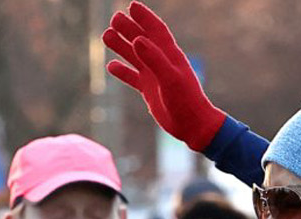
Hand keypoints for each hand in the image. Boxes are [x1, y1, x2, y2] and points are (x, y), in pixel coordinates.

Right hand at [102, 1, 225, 149]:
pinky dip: (122, 71)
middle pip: (143, 39)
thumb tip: (137, 39)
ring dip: (121, 46)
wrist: (193, 126)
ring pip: (135, 56)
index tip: (131, 6)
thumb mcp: (170, 79)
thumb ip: (154, 59)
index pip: (156, 30)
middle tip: (115, 18)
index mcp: (171, 55)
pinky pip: (133, 77)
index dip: (145, 17)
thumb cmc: (186, 102)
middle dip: (129, 27)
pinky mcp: (149, 90)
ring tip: (106, 35)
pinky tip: (110, 66)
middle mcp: (162, 62)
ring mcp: (155, 76)